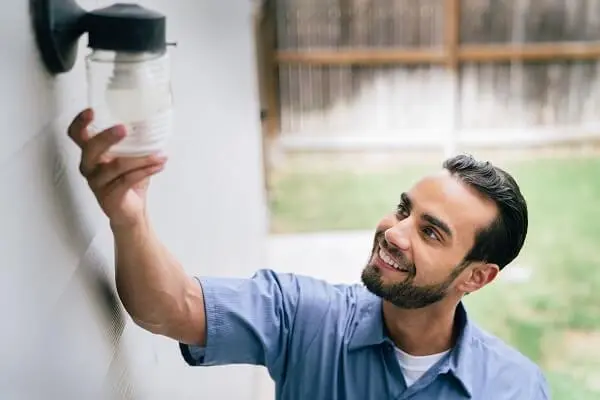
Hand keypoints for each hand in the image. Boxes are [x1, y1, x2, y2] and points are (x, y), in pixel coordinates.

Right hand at [68, 108, 167, 227]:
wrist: (131, 212)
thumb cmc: (128, 181)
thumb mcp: (130, 158)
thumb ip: (135, 143)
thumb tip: (153, 123)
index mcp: (91, 154)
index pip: (76, 135)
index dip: (80, 123)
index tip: (91, 111)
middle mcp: (89, 167)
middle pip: (90, 148)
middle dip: (106, 137)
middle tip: (124, 128)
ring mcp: (97, 183)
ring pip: (116, 166)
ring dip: (141, 158)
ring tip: (160, 155)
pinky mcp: (109, 196)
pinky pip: (127, 180)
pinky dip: (145, 171)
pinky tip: (159, 165)